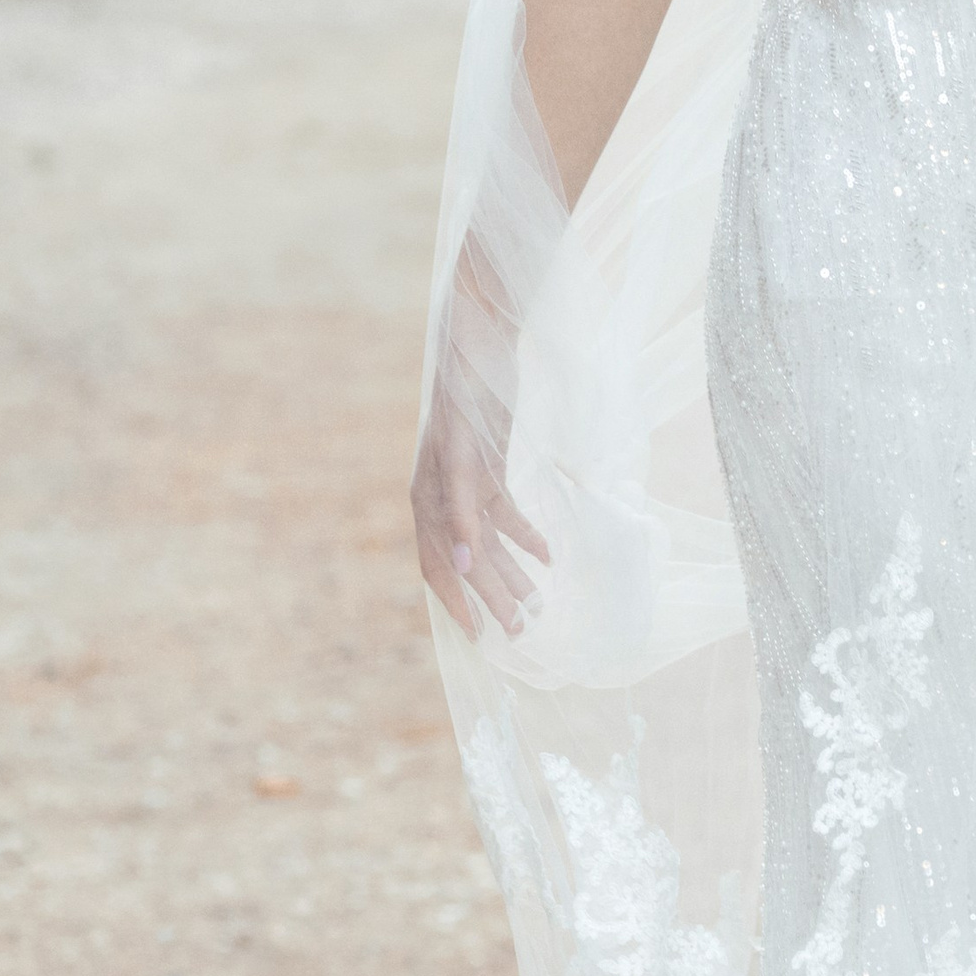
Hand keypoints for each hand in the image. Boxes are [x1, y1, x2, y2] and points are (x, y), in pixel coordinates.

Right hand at [412, 386, 550, 638]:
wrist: (479, 340)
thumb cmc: (468, 390)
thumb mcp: (464, 452)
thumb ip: (461, 506)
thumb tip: (465, 563)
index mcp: (428, 495)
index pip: (438, 563)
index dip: (457, 601)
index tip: (479, 635)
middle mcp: (441, 496)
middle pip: (466, 560)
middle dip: (492, 596)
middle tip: (522, 630)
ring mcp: (465, 484)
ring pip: (487, 542)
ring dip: (511, 573)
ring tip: (539, 604)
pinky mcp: (488, 470)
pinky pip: (504, 514)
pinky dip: (525, 535)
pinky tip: (548, 556)